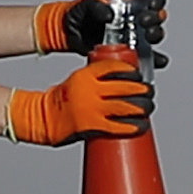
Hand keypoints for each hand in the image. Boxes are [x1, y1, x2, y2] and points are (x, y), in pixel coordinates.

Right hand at [7, 57, 152, 145]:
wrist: (43, 118)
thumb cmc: (61, 101)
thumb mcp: (77, 80)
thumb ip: (96, 79)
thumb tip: (120, 81)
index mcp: (86, 75)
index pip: (114, 67)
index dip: (131, 70)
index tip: (139, 74)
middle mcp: (89, 90)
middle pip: (125, 87)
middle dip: (142, 90)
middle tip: (149, 92)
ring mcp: (91, 108)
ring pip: (125, 106)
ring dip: (142, 108)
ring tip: (148, 108)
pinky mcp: (91, 125)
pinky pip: (117, 126)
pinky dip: (132, 126)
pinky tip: (140, 126)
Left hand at [53, 0, 168, 51]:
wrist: (66, 34)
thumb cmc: (78, 15)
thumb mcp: (85, 5)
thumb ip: (96, 6)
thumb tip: (108, 14)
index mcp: (127, 3)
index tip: (152, 2)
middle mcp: (133, 19)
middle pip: (156, 17)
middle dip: (156, 17)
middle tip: (144, 20)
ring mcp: (132, 36)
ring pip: (154, 35)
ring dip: (156, 35)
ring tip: (149, 37)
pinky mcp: (128, 53)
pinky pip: (146, 57)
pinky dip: (155, 59)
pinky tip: (157, 60)